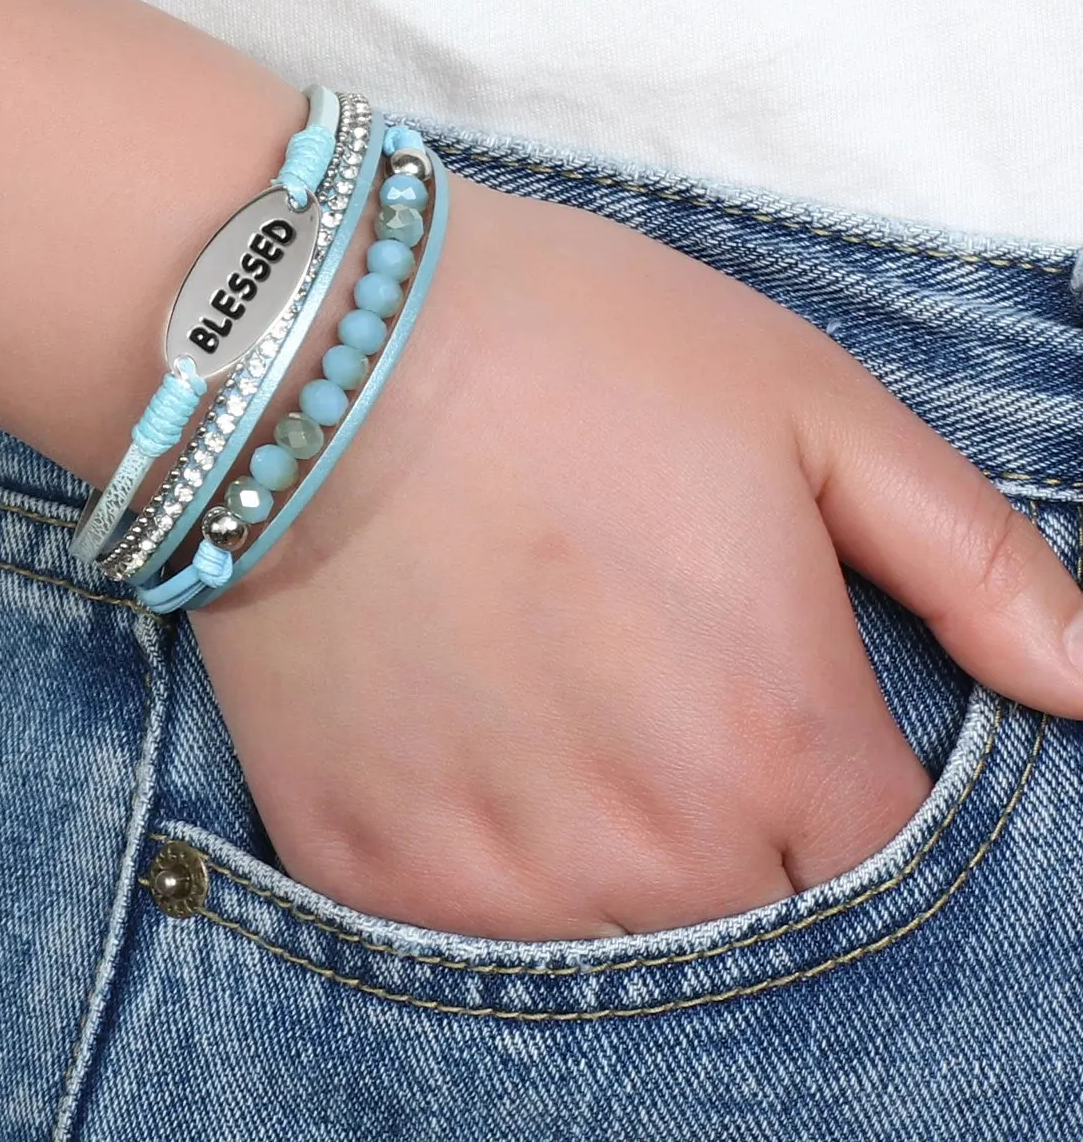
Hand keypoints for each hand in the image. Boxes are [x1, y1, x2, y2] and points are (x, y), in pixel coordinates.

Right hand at [188, 174, 1082, 940]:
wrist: (313, 345)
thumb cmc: (567, 346)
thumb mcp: (804, 403)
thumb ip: (972, 560)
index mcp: (777, 740)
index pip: (879, 864)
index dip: (835, 775)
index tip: (768, 695)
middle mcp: (647, 847)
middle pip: (746, 914)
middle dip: (726, 814)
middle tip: (641, 675)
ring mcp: (491, 873)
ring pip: (607, 939)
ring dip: (602, 847)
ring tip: (543, 698)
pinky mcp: (364, 864)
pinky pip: (459, 936)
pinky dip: (476, 856)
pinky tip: (454, 731)